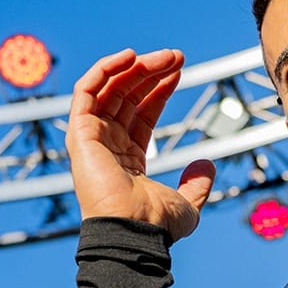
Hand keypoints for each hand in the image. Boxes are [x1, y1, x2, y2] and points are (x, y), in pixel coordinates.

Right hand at [67, 47, 215, 240]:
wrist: (135, 232)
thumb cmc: (156, 227)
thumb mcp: (187, 205)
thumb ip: (197, 185)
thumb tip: (208, 164)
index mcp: (126, 159)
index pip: (140, 112)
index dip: (159, 88)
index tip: (180, 70)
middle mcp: (106, 146)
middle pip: (125, 95)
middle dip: (151, 71)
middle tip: (178, 56)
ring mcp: (90, 139)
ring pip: (108, 88)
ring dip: (134, 66)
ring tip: (166, 56)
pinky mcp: (79, 134)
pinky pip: (85, 91)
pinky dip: (104, 69)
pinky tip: (130, 56)